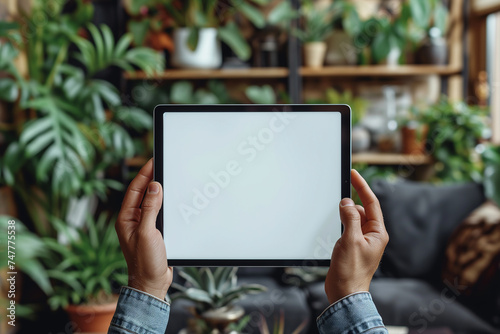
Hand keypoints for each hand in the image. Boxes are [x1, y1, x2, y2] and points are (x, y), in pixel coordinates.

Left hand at [115, 158, 172, 299]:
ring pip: (152, 202)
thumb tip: (154, 187)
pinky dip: (166, 204)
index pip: (134, 190)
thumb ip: (150, 209)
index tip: (153, 161)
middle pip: (142, 193)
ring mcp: (143, 226)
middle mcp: (133, 221)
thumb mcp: (148, 233)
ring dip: (159, 191)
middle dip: (152, 178)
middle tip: (162, 164)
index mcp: (126, 219)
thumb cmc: (145, 263)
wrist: (152, 283)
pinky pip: (159, 212)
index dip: (144, 174)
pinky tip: (173, 200)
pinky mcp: (154, 232)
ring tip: (168, 177)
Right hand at [325, 169, 388, 303]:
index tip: (354, 174)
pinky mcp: (352, 246)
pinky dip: (341, 225)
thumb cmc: (351, 271)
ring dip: (344, 217)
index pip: (372, 203)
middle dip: (350, 205)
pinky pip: (347, 228)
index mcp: (378, 233)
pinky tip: (335, 233)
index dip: (362, 187)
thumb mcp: (350, 240)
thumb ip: (349, 218)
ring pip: (353, 218)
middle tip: (338, 205)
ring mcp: (362, 241)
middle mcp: (372, 236)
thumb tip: (347, 202)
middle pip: (362, 210)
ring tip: (338, 231)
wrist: (345, 292)